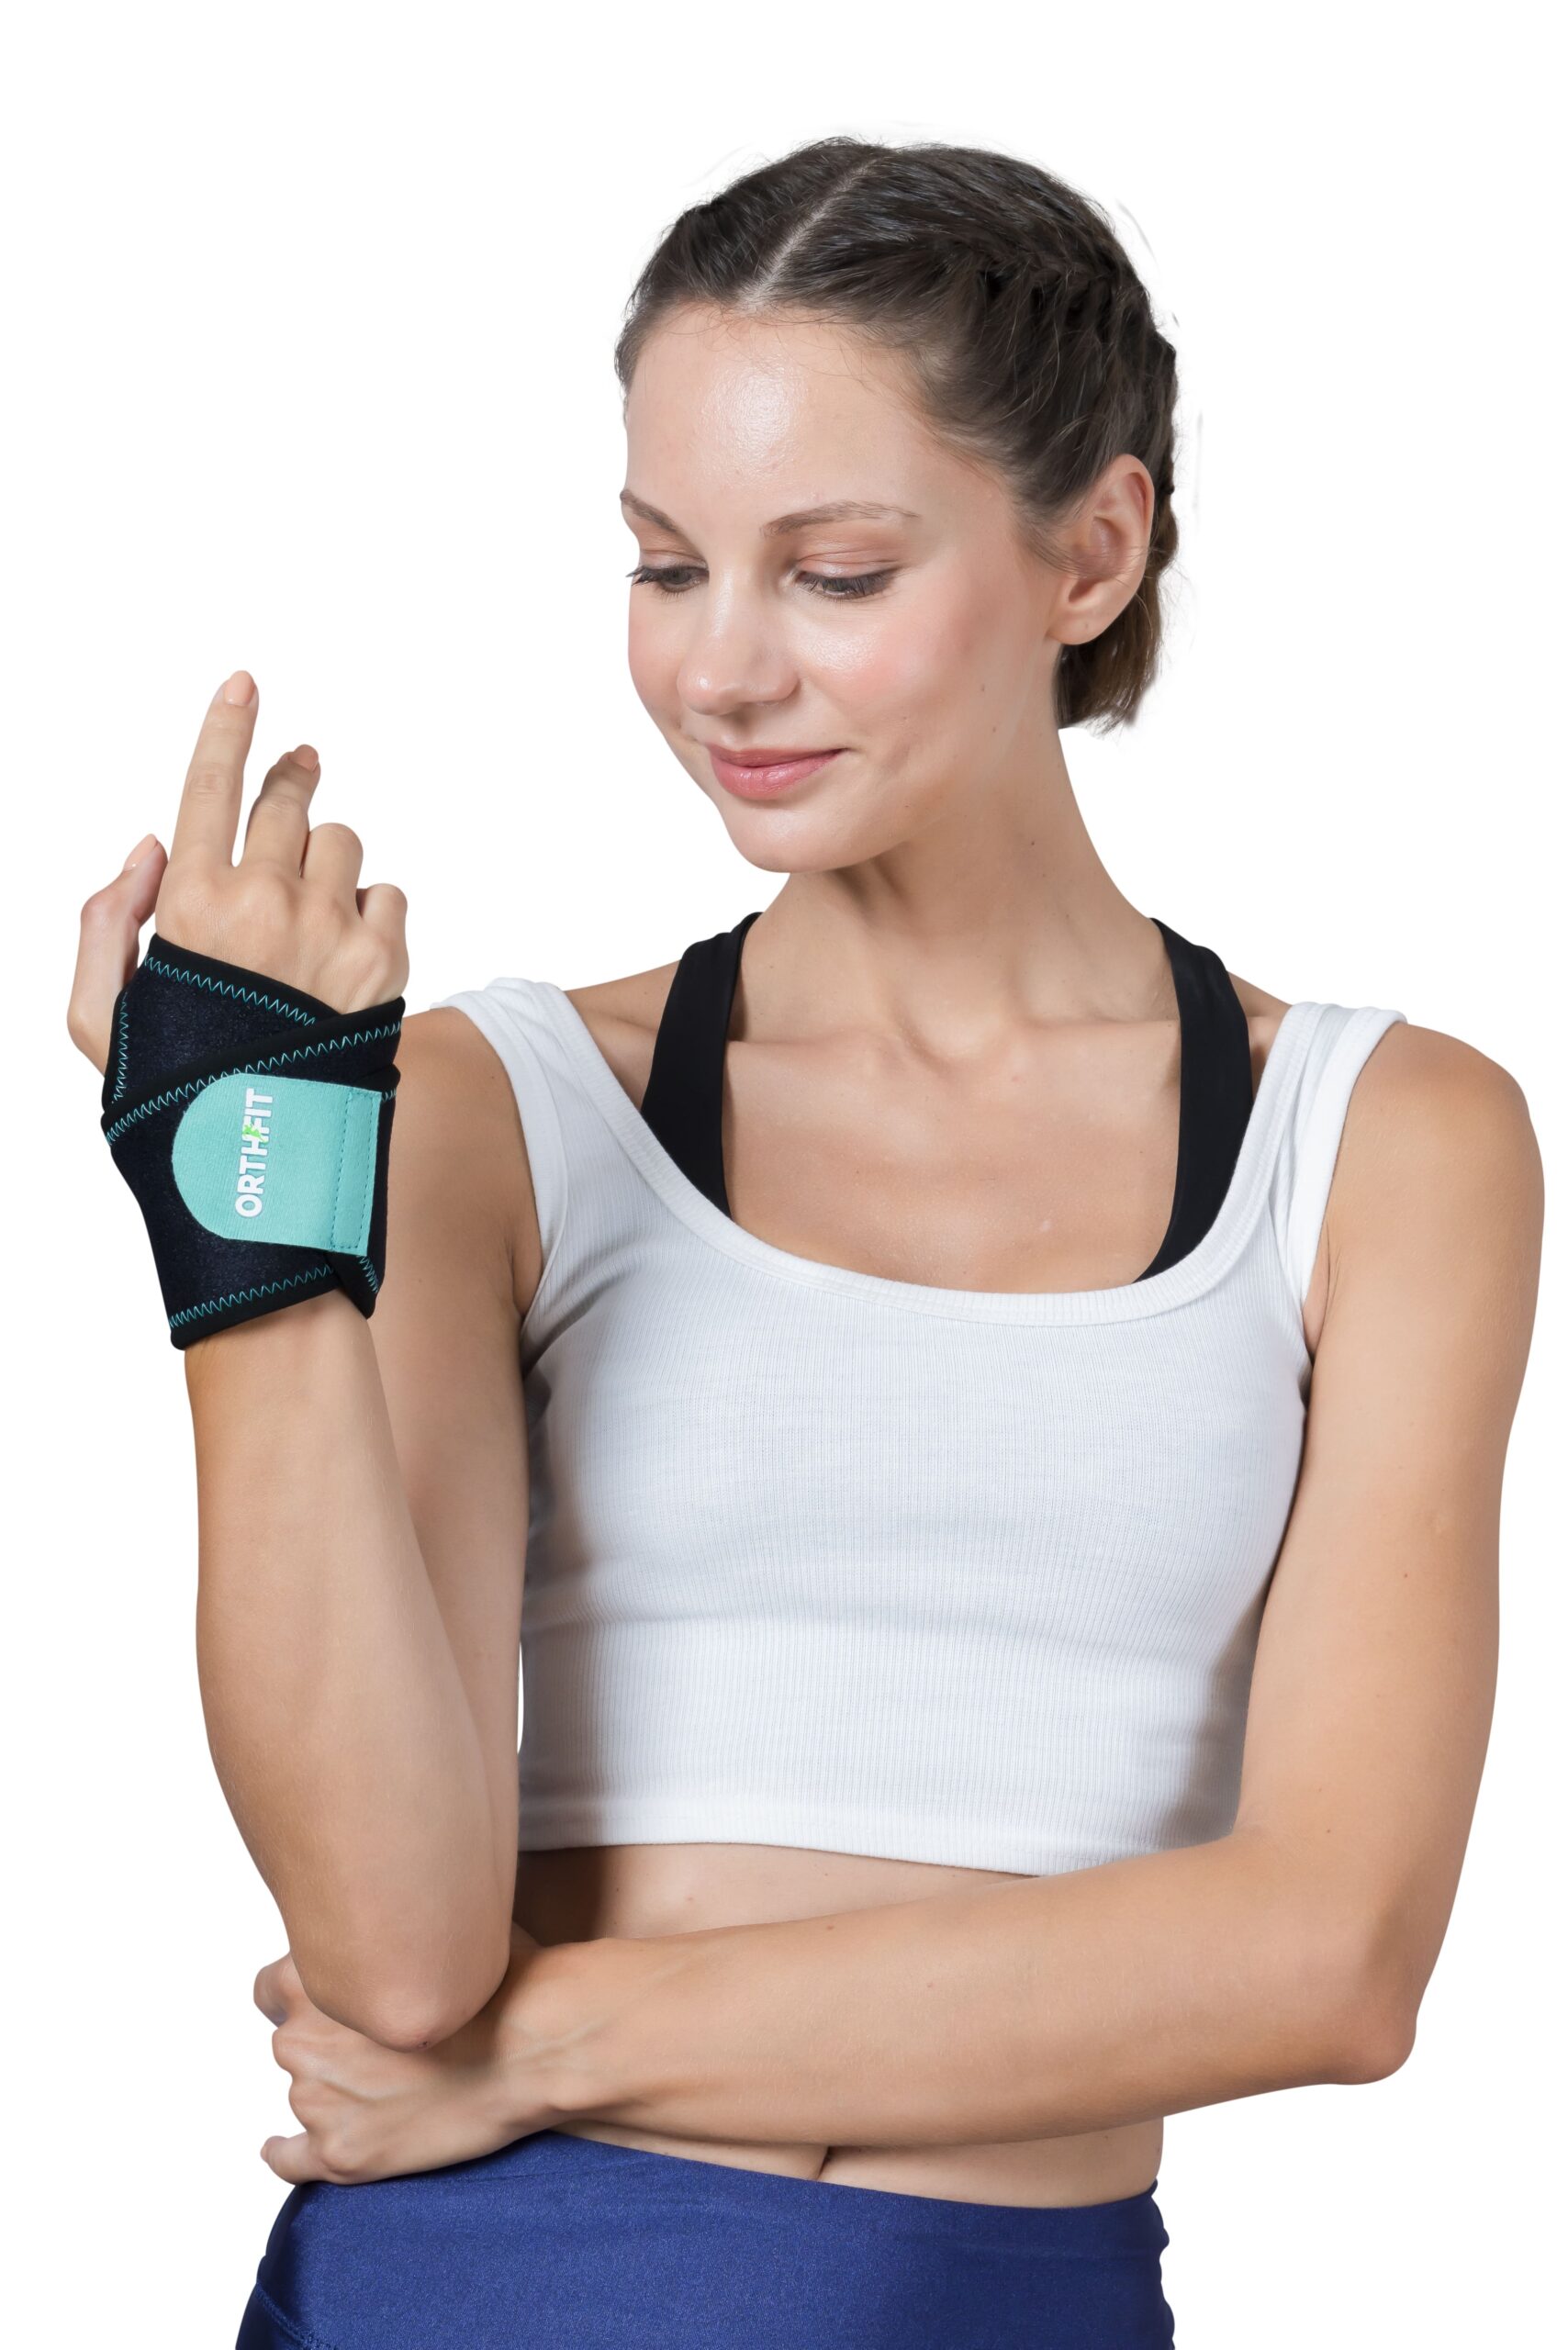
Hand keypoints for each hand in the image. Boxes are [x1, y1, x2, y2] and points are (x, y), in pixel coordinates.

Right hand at [67, 668, 407, 1075]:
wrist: (264, 1167)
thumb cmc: (175, 1094)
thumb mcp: (100, 1019)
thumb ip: (105, 923)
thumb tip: (151, 846)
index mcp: (190, 906)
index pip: (209, 787)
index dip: (227, 728)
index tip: (245, 684)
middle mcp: (265, 904)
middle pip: (287, 801)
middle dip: (290, 782)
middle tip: (299, 770)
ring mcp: (331, 929)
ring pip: (341, 843)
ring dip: (326, 861)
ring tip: (309, 914)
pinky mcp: (386, 960)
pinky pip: (388, 894)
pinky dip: (370, 911)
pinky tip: (344, 954)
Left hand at [255, 1924, 578, 2186]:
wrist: (537, 2046)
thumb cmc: (498, 1980)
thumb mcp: (436, 1930)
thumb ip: (387, 1936)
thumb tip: (390, 1922)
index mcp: (311, 1977)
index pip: (270, 1989)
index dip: (305, 1996)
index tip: (333, 2004)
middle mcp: (301, 2041)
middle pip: (292, 2044)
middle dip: (328, 2045)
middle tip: (380, 2047)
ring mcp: (318, 2102)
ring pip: (305, 2095)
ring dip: (334, 2092)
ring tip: (392, 2088)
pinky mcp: (342, 2155)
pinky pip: (287, 2160)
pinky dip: (287, 2152)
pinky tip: (290, 2148)